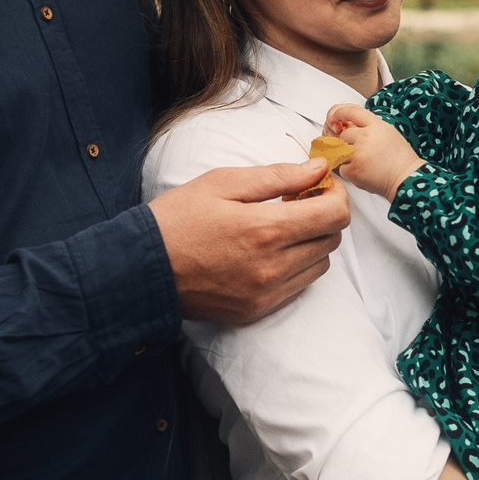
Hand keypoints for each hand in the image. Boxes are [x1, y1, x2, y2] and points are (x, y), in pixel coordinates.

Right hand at [149, 162, 350, 324]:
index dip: (336, 194)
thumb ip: (277, 176)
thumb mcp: (223, 182)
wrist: (142, 269)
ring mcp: (266, 294)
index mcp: (266, 230)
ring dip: (311, 242)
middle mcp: (273, 267)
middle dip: (324, 216)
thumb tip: (318, 169)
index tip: (319, 185)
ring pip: (320, 265)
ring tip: (281, 227)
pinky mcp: (258, 310)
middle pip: (332, 240)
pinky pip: (298, 286)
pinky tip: (269, 251)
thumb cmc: (178, 219)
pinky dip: (296, 266)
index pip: (335, 215)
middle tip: (298, 202)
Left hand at [324, 105, 423, 200]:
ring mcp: (358, 153)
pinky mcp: (353, 169)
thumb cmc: (399, 157)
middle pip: (343, 134)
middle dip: (350, 143)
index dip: (338, 112)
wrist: (405, 177)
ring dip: (348, 157)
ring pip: (340, 150)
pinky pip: (341, 167)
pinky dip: (350, 171)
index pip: (351, 111)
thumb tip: (344, 125)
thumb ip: (367, 126)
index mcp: (375, 125)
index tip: (333, 119)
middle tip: (365, 152)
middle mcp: (366, 136)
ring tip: (367, 162)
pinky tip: (364, 171)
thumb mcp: (387, 131)